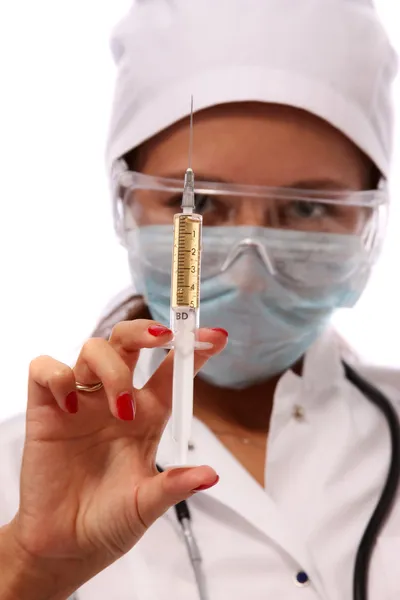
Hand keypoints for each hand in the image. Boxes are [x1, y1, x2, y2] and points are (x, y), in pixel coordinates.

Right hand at [9, 320, 226, 596]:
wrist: (65, 548)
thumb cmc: (109, 522)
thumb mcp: (147, 504)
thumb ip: (174, 485)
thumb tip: (211, 475)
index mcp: (146, 415)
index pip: (171, 370)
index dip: (194, 349)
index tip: (217, 335)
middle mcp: (115, 399)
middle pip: (128, 341)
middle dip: (146, 331)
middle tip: (165, 338)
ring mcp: (80, 402)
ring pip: (93, 348)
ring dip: (112, 368)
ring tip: (120, 409)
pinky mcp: (45, 410)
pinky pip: (44, 369)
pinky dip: (58, 377)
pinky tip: (69, 407)